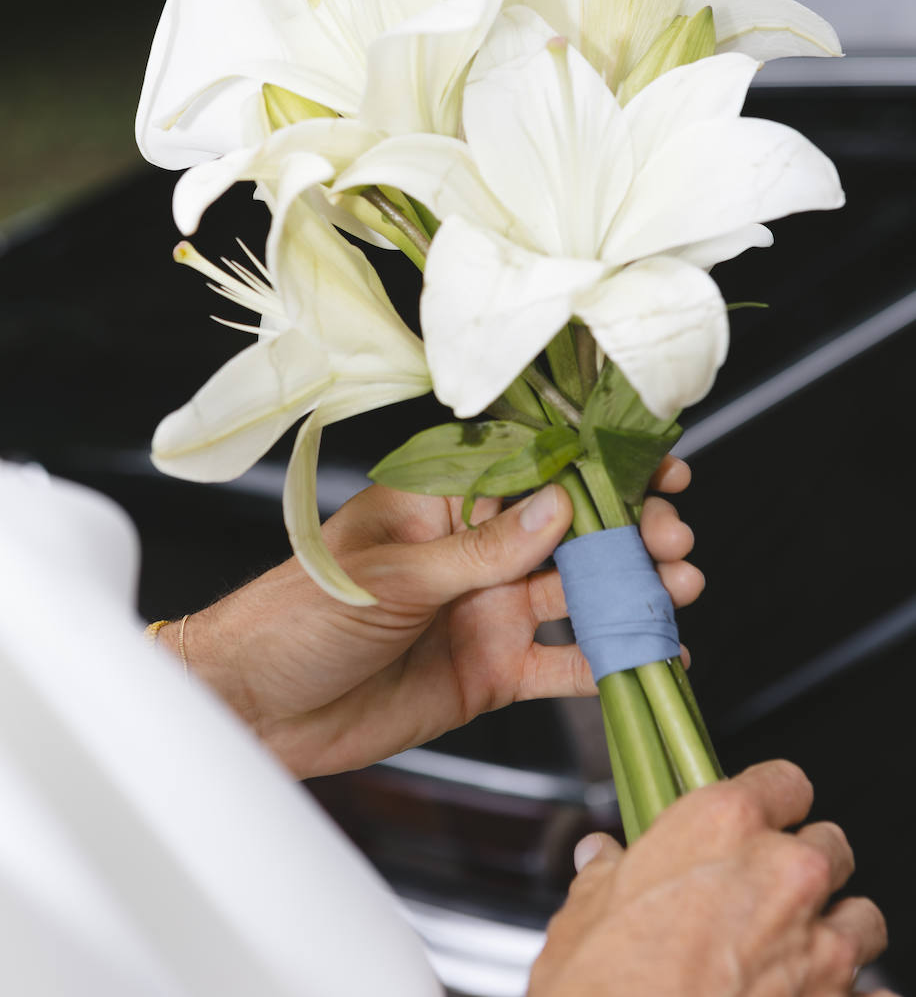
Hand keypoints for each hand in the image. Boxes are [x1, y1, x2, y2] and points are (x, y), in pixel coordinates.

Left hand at [162, 458, 700, 776]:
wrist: (257, 710)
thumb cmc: (297, 615)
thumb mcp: (394, 575)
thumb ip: (482, 549)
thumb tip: (560, 505)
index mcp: (440, 504)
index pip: (530, 472)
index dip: (593, 466)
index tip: (654, 465)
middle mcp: (471, 553)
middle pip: (565, 533)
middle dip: (625, 531)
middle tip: (674, 537)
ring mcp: (485, 612)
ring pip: (573, 594)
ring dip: (627, 590)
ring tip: (679, 586)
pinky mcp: (489, 672)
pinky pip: (559, 665)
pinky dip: (607, 661)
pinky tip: (655, 654)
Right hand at [529, 760, 891, 996]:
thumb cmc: (602, 987)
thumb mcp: (582, 916)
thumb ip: (604, 876)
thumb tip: (600, 858)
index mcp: (722, 825)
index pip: (784, 781)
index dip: (772, 802)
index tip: (759, 818)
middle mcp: (783, 875)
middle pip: (829, 846)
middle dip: (805, 867)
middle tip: (765, 893)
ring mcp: (818, 950)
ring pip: (862, 919)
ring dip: (835, 932)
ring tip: (798, 953)